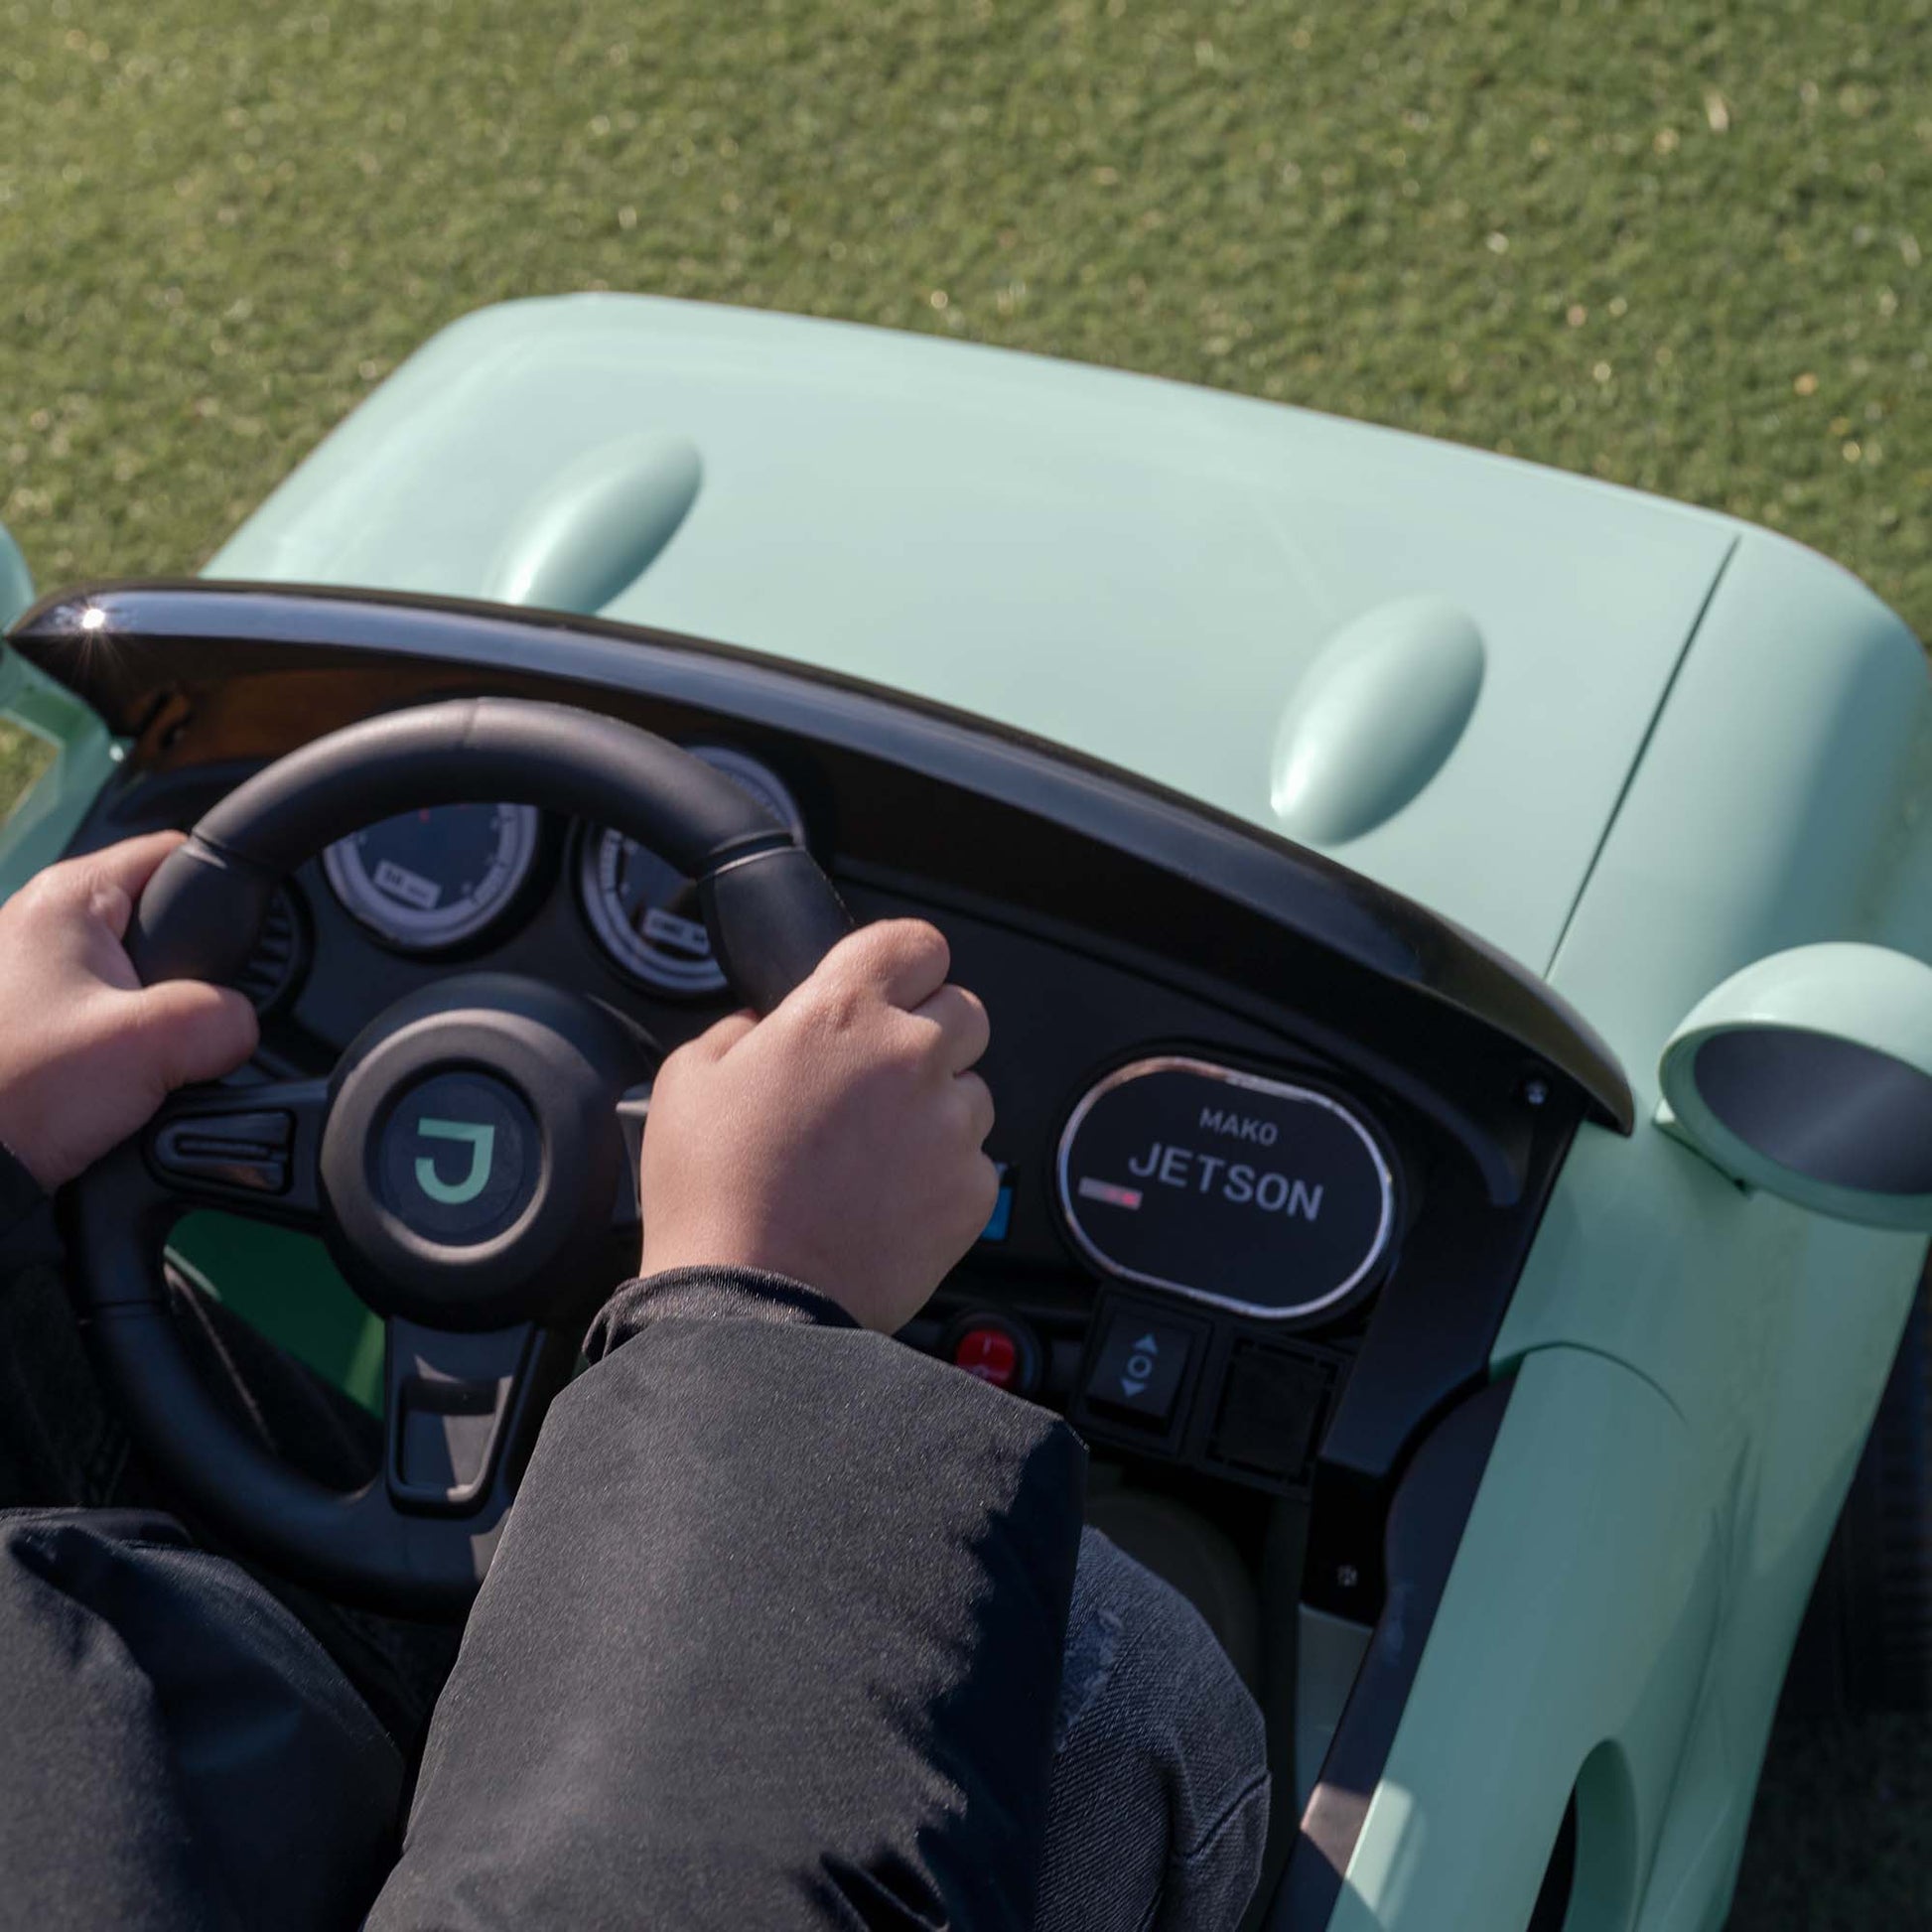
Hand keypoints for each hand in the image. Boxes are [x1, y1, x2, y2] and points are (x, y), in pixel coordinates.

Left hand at [0, 833, 259, 1189]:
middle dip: (193, 976)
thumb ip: (225, 1019)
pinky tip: (123, 1082)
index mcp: (70, 898)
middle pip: (166, 923)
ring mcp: (34, 973)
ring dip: (160, 1023)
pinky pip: (113, 1020)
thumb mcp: (154, 1045)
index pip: (179, 852)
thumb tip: (240, 1026)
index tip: (240, 948)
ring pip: (142, 980)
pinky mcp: (34, 1021)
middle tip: (184, 1028)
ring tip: (149, 1063)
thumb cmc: (15, 1095)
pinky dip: (129, 1048)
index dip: (225, 893)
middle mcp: (45, 922)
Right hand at [637, 920, 995, 1332]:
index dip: (903, 964)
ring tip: (876, 1152)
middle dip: (928, 1033)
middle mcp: (909, 1056)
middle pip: (963, 1010)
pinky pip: (974, 1161)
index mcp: (841, 1012)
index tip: (892, 987)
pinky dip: (942, 1174)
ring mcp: (948, 1124)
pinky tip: (887, 1199)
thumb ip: (739, 1031)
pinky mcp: (970, 1190)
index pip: (916, 942)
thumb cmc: (715, 1196)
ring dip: (937, 1107)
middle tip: (879, 1078)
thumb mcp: (688, 1079)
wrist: (750, 1304)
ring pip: (974, 1089)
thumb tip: (764, 1026)